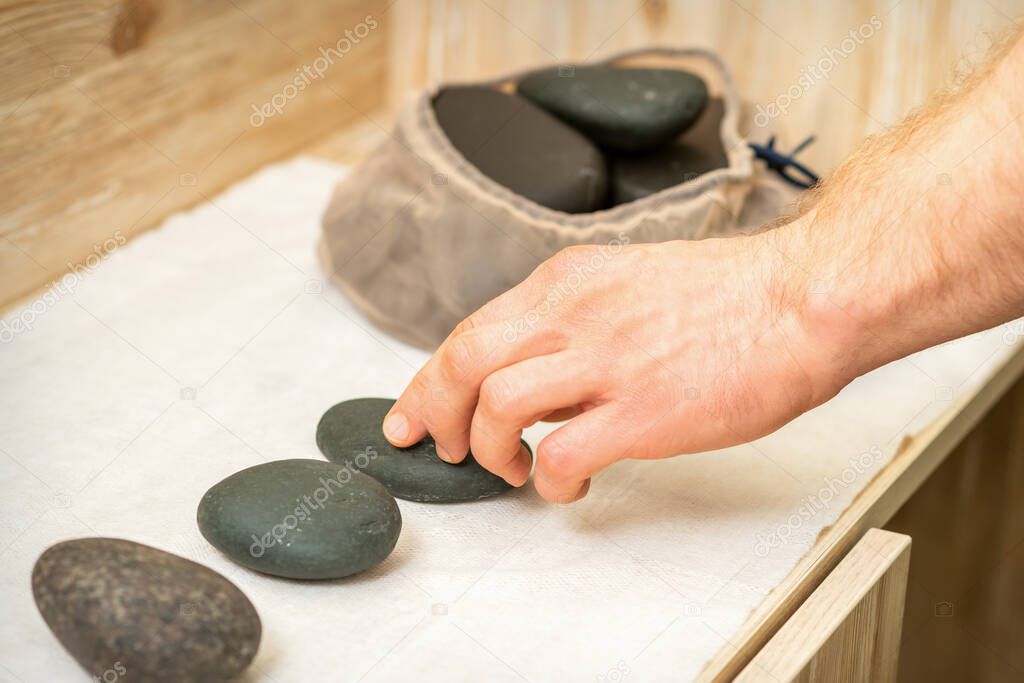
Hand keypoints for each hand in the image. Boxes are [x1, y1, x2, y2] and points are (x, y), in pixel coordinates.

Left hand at [382, 231, 842, 502]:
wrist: (804, 299)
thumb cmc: (732, 296)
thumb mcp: (630, 283)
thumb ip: (574, 322)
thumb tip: (536, 373)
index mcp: (569, 281)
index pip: (470, 329)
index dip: (430, 379)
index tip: (415, 412)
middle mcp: (573, 313)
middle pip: (462, 361)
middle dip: (433, 412)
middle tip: (443, 447)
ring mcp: (605, 361)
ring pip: (495, 407)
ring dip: (489, 451)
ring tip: (516, 469)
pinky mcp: (641, 411)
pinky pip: (558, 456)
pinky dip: (549, 483)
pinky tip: (573, 484)